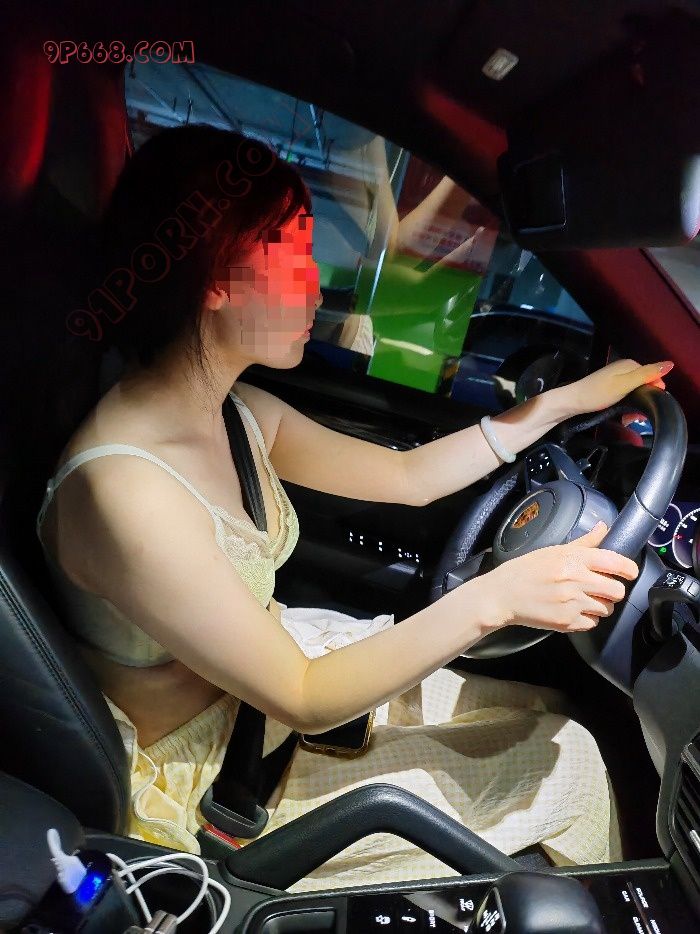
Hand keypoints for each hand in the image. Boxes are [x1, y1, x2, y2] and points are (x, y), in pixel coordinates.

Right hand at [482, 522, 638, 633]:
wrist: (503, 594)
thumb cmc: (526, 570)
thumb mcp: (553, 550)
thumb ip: (584, 542)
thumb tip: (604, 528)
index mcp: (573, 558)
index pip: (616, 562)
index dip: (629, 569)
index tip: (629, 572)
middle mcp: (576, 580)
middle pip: (617, 590)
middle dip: (613, 590)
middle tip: (602, 588)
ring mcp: (572, 603)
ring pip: (607, 609)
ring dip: (600, 605)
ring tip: (585, 600)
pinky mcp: (567, 622)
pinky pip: (593, 623)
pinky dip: (588, 619)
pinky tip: (574, 610)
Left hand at [554, 358, 673, 417]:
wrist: (572, 402)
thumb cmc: (598, 393)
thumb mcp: (625, 384)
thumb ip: (646, 374)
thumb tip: (670, 364)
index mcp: (630, 365)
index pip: (654, 376)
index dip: (653, 392)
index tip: (646, 406)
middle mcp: (625, 369)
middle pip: (645, 386)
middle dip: (644, 402)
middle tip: (635, 418)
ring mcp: (617, 378)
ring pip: (636, 394)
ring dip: (635, 408)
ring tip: (628, 419)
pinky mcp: (610, 388)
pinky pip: (626, 397)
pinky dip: (627, 407)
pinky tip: (623, 417)